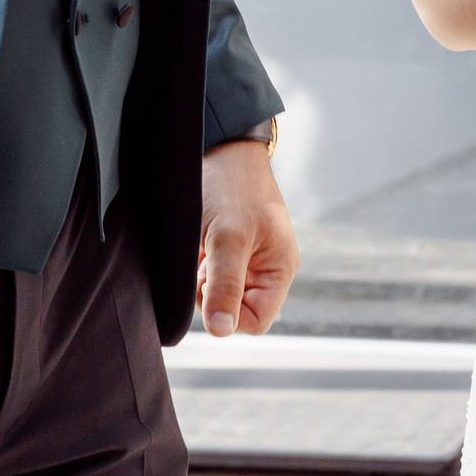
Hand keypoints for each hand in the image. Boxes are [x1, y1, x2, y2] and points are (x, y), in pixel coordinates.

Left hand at [198, 138, 298, 336]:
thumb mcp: (227, 238)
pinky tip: (195, 243)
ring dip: (201, 278)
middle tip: (204, 260)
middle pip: (234, 309)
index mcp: (279, 268)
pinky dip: (196, 265)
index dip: (229, 313)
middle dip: (212, 292)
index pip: (255, 321)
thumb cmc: (230, 186)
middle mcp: (265, 268)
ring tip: (200, 246)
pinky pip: (207, 276)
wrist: (218, 145)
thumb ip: (225, 285)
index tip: (211, 284)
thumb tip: (221, 331)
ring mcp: (244, 258)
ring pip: (217, 294)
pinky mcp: (223, 249)